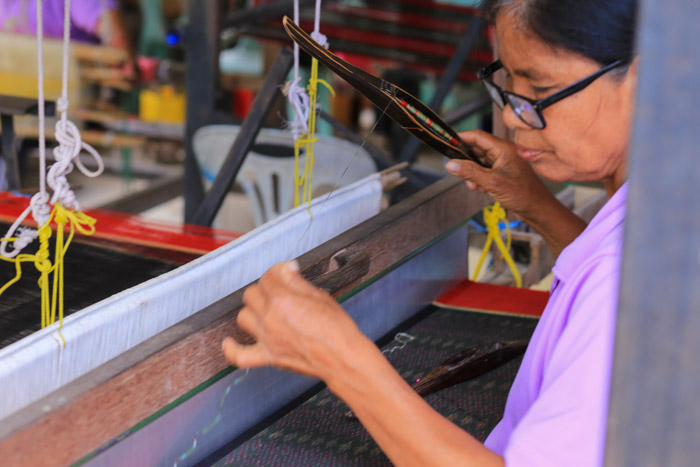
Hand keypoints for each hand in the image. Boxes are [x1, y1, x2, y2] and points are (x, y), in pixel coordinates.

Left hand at [222, 262, 366, 380]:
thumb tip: (288, 269)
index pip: (269, 277)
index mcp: (283, 300)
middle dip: (264, 288)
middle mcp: (270, 318)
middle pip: (252, 294)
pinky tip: (228, 342)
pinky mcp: (268, 357)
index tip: (286, 272)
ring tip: (264, 310)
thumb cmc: (337, 330)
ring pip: (243, 317)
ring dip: (252, 311)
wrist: (342, 358)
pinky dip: (231, 349)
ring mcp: (266, 338)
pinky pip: (240, 355)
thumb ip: (298, 282)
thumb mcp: (320, 296)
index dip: (278, 271)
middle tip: (278, 290)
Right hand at [447, 130, 551, 219]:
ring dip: (472, 173)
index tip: (448, 143)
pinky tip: (482, 188)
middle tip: (459, 172)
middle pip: (476, 149)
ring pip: (479, 162)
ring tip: (475, 185)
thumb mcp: (492, 182)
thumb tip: (451, 164)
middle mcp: (503, 152)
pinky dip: (479, 178)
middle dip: (466, 161)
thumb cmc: (522, 194)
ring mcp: (502, 163)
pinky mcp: (501, 172)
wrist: (536, 209)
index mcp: (504, 148)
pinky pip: (484, 171)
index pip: (478, 136)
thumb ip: (470, 172)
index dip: (461, 138)